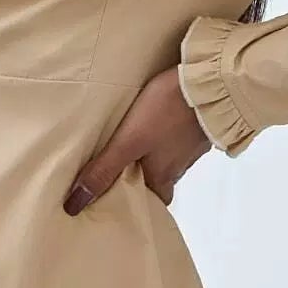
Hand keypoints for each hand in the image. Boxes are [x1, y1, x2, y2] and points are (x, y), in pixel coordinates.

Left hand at [64, 64, 209, 213]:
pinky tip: (156, 124)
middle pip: (159, 179)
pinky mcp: (197, 125)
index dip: (138, 203)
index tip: (120, 200)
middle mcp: (179, 166)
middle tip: (120, 170)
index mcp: (163, 176)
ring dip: (153, 154)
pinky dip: (166, 136)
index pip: (152, 202)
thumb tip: (75, 205)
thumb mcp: (129, 141)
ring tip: (132, 144)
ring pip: (169, 157)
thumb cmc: (167, 112)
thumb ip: (104, 170)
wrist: (211, 83)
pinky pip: (179, 138)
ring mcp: (191, 145)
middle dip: (142, 177)